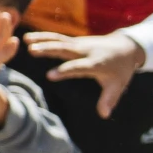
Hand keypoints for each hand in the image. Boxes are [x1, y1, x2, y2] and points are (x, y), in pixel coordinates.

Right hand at [23, 29, 142, 116]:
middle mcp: (85, 52)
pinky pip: (57, 38)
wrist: (126, 46)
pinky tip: (28, 38)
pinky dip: (43, 37)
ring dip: (42, 39)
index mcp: (96, 63)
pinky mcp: (74, 41)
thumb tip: (104, 116)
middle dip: (49, 49)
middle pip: (65, 49)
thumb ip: (109, 100)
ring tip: (25, 40)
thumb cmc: (120, 69)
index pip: (78, 67)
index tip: (49, 75)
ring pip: (59, 40)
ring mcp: (79, 44)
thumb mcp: (118, 85)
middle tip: (32, 50)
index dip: (64, 71)